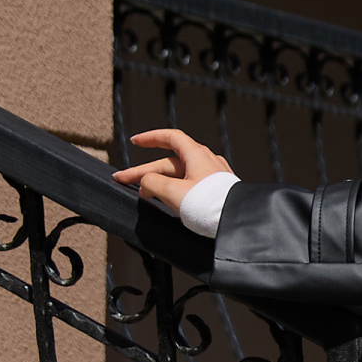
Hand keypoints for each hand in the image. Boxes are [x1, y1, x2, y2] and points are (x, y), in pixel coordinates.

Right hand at [111, 126, 230, 217]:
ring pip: (179, 176)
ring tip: (143, 194)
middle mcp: (206, 162)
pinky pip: (190, 186)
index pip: (170, 138)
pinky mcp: (216, 192)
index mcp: (197, 155)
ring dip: (159, 183)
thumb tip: (146, 183)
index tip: (135, 142)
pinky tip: (166, 200)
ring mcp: (213, 177)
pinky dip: (174, 190)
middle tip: (123, 179)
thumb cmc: (211, 206)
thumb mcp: (173, 193)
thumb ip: (152, 183)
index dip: (151, 138)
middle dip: (145, 171)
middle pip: (169, 162)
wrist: (237, 224)